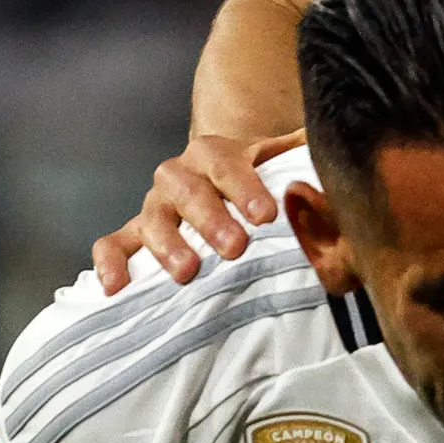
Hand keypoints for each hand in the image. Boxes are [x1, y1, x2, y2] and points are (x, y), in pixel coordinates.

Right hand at [92, 132, 305, 290]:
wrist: (222, 190)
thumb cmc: (260, 185)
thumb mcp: (285, 168)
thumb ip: (306, 161)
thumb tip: (332, 158)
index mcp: (216, 155)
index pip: (224, 161)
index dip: (243, 186)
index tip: (267, 215)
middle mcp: (180, 176)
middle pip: (187, 189)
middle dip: (210, 218)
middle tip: (236, 248)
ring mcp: (154, 206)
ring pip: (151, 217)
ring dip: (168, 243)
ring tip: (189, 271)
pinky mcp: (133, 236)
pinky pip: (113, 244)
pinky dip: (111, 262)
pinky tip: (116, 287)